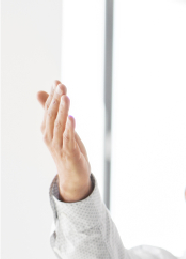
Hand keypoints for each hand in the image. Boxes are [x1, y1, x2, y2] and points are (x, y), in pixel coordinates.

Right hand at [37, 80, 91, 200]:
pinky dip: (70, 128)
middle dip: (57, 100)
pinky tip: (72, 118)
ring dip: (62, 110)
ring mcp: (58, 144)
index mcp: (47, 128)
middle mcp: (50, 135)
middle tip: (62, 86)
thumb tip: (41, 91)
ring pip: (59, 125)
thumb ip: (51, 111)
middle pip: (52, 115)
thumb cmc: (67, 150)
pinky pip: (68, 139)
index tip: (57, 81)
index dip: (53, 95)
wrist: (72, 176)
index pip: (49, 109)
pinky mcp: (69, 153)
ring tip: (66, 97)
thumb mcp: (60, 129)